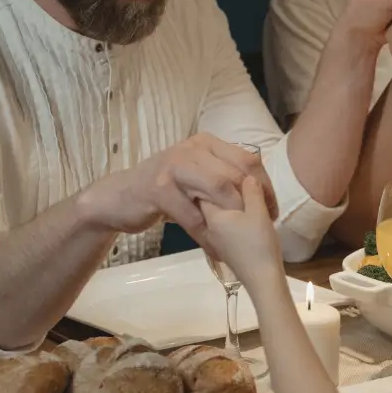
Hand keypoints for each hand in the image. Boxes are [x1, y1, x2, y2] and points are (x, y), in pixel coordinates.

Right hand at [77, 134, 276, 242]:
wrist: (119, 197)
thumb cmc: (164, 187)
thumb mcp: (196, 175)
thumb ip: (222, 176)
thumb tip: (259, 193)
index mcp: (207, 143)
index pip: (248, 159)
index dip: (264, 186)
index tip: (272, 210)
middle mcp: (192, 149)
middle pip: (236, 174)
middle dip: (253, 204)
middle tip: (260, 227)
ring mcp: (174, 166)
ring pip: (218, 189)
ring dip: (232, 219)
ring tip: (239, 239)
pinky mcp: (158, 188)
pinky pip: (192, 215)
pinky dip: (206, 235)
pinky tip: (214, 249)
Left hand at [198, 176, 282, 286]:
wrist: (262, 278)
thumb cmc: (258, 244)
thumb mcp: (258, 213)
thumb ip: (252, 191)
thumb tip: (247, 176)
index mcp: (213, 215)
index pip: (203, 188)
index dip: (217, 177)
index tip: (232, 171)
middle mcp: (210, 224)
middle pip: (212, 198)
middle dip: (228, 188)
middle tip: (248, 183)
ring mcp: (218, 235)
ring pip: (222, 210)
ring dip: (235, 201)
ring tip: (255, 196)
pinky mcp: (228, 242)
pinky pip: (228, 220)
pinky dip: (238, 213)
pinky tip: (254, 212)